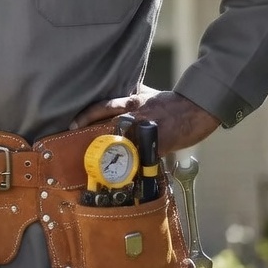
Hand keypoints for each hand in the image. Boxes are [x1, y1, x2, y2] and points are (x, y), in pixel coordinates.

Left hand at [69, 87, 219, 155]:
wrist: (196, 109)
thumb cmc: (170, 101)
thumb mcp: (147, 93)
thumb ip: (130, 94)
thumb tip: (119, 92)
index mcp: (130, 103)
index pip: (102, 107)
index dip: (86, 116)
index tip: (71, 125)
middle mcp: (134, 117)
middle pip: (107, 128)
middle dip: (92, 139)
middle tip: (76, 149)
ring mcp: (145, 132)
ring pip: (122, 146)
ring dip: (110, 156)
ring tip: (97, 167)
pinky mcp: (157, 146)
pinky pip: (142, 159)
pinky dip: (134, 167)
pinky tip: (125, 176)